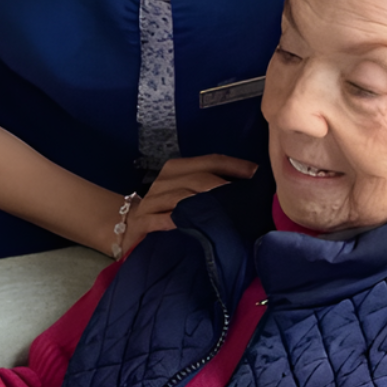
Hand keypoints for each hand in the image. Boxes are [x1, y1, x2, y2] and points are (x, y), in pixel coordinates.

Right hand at [117, 155, 258, 256]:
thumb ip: (213, 189)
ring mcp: (152, 201)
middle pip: (198, 179)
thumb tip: (251, 190)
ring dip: (201, 205)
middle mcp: (165, 180)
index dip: (235, 166)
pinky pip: (156, 220)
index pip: (211, 161)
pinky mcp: (141, 222)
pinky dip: (169, 221)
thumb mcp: (189, 195)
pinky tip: (181, 224)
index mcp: (179, 169)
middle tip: (246, 199)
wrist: (128, 226)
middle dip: (223, 188)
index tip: (258, 174)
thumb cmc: (168, 210)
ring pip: (179, 198)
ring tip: (224, 213)